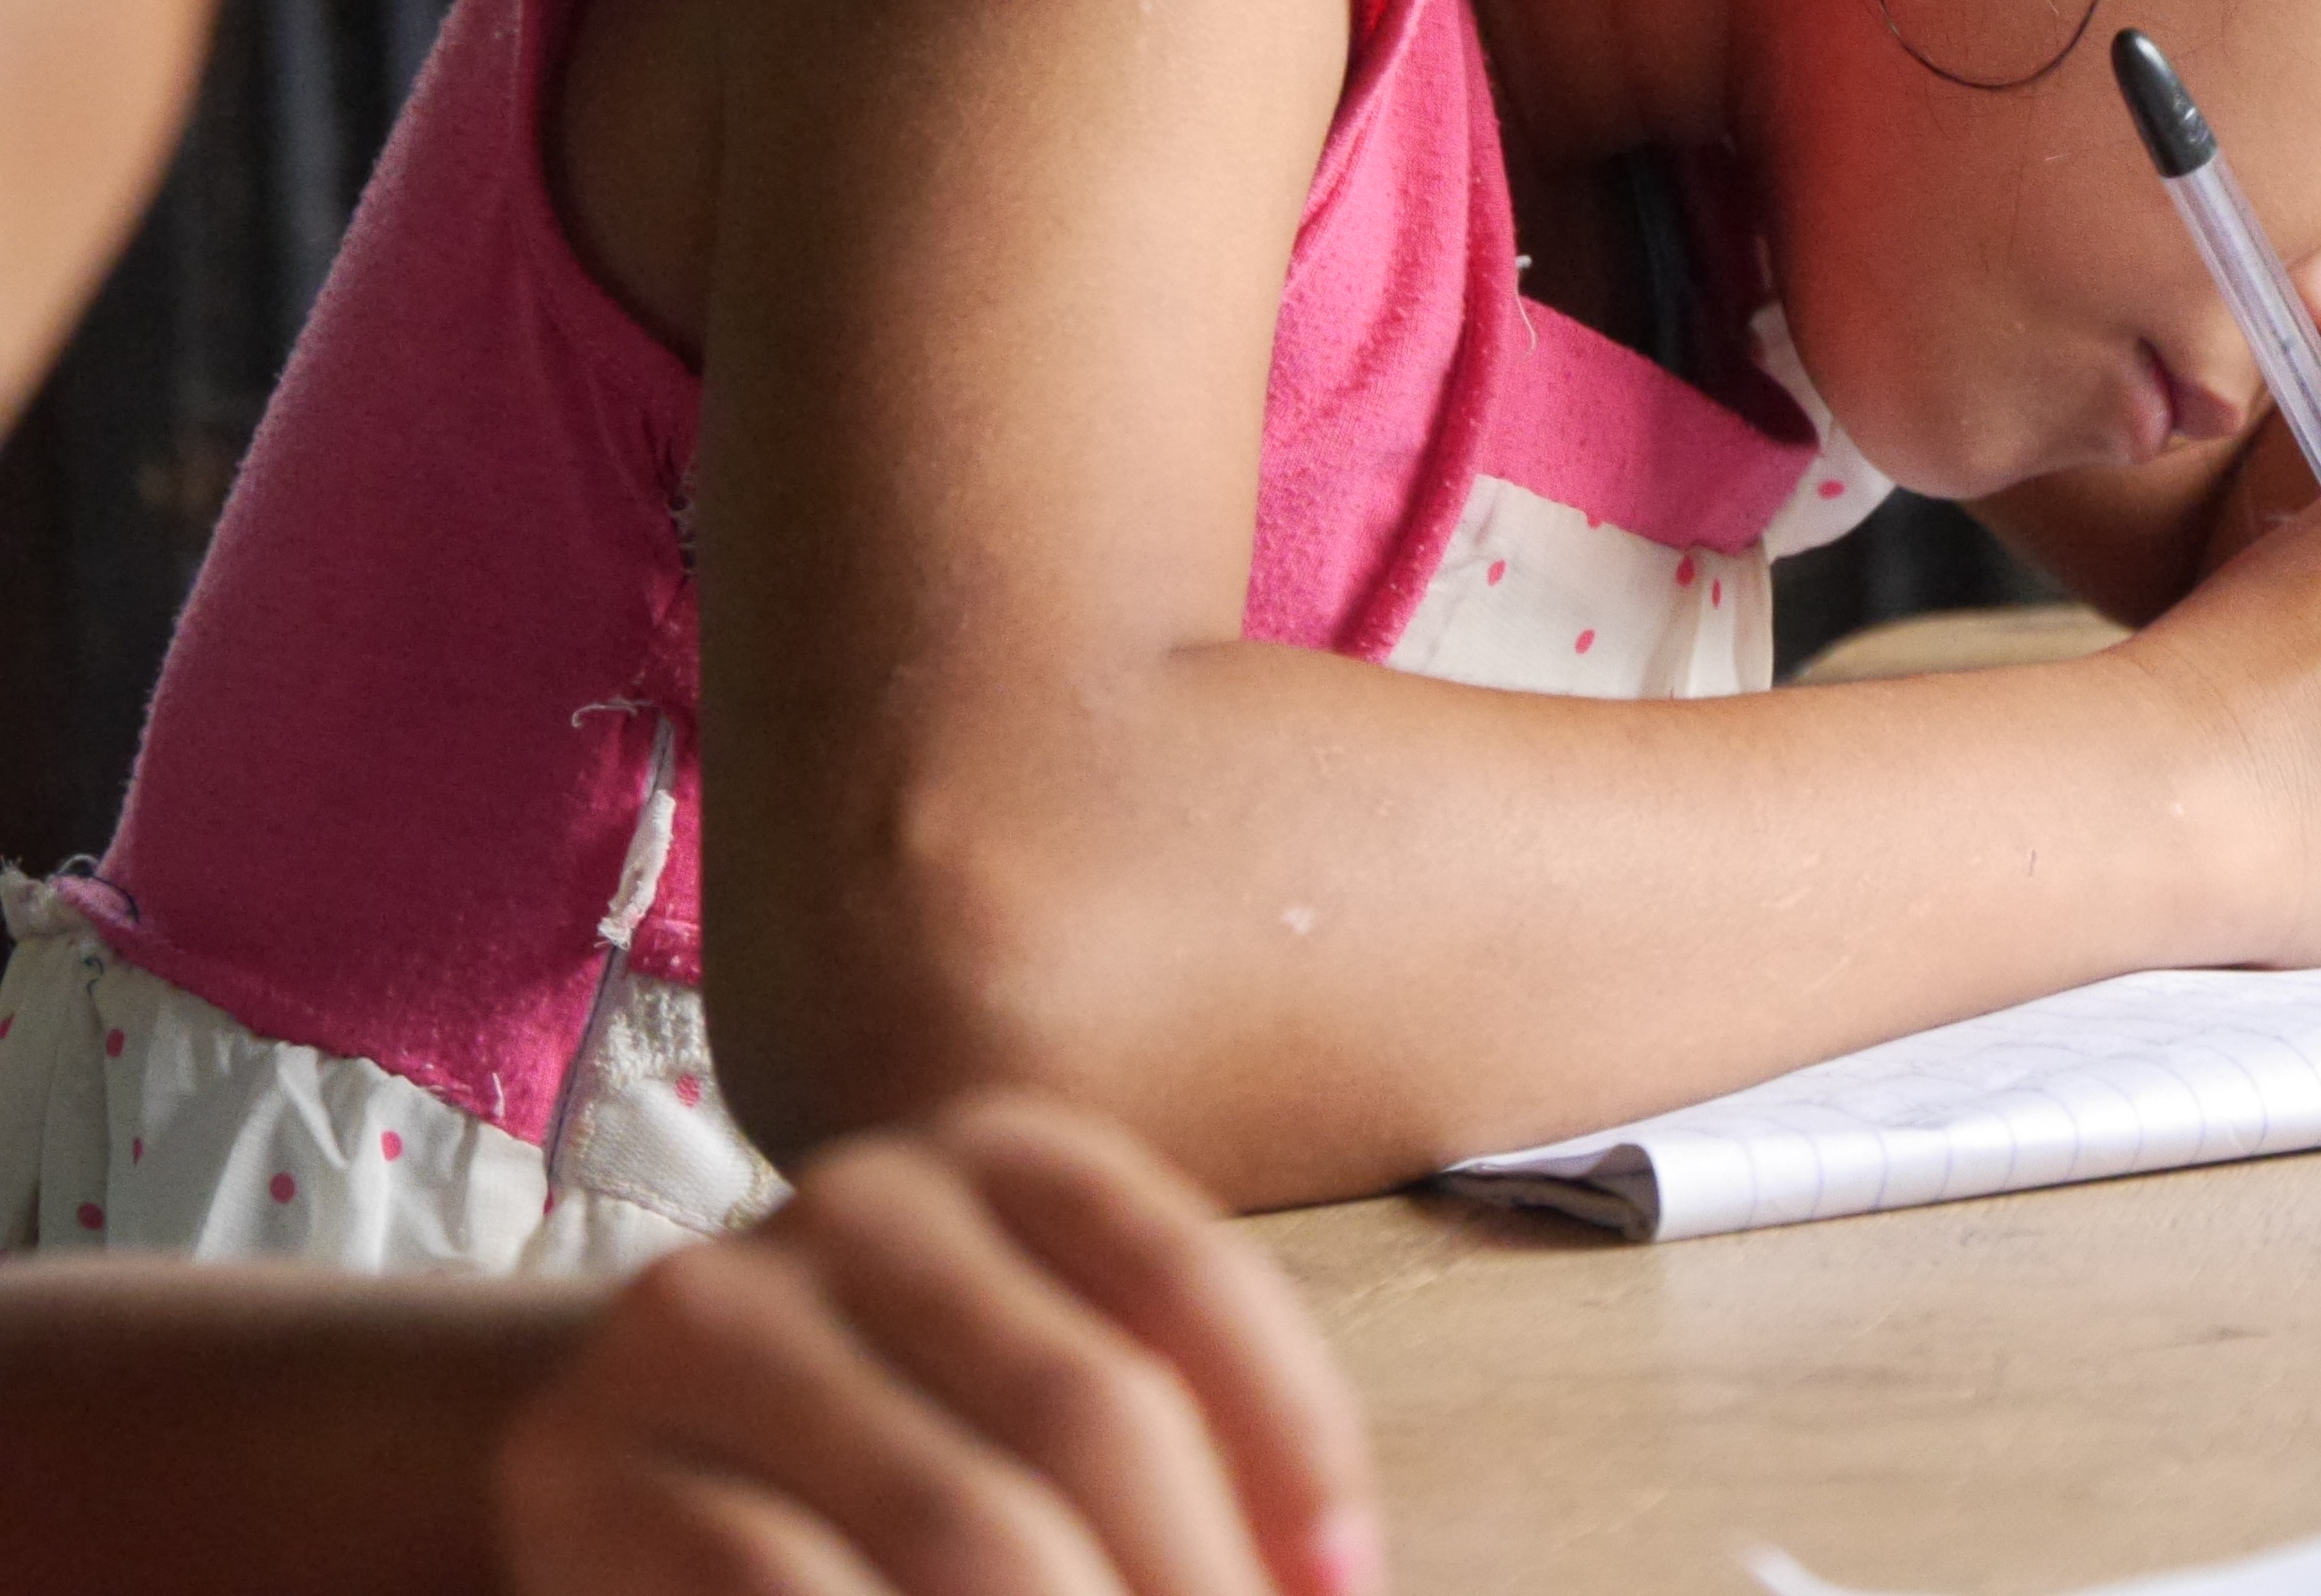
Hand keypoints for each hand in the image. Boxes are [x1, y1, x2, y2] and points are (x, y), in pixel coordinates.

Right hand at [493, 1094, 1380, 1595]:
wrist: (603, 1438)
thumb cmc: (883, 1428)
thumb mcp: (1027, 1375)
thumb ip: (1164, 1439)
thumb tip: (1320, 1585)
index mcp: (1003, 1156)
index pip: (1189, 1286)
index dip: (1294, 1448)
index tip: (1345, 1592)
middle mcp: (863, 1200)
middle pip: (1090, 1410)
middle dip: (1194, 1582)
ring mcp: (714, 1320)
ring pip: (964, 1522)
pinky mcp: (589, 1469)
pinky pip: (794, 1593)